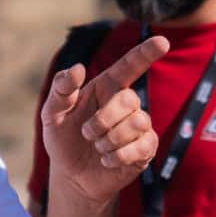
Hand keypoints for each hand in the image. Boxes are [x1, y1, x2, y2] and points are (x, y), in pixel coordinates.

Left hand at [38, 38, 169, 208]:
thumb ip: (60, 91)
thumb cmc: (63, 139)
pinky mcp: (146, 148)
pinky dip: (118, 156)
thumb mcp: (52, 114)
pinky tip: (106, 160)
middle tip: (86, 134)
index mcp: (106, 87)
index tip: (163, 41)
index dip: (146, 53)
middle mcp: (127, 103)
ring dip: (110, 140)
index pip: (130, 65)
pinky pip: (142, 146)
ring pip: (137, 123)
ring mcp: (139, 126)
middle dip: (103, 120)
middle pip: (129, 100)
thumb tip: (78, 69)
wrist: (71, 175)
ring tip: (98, 148)